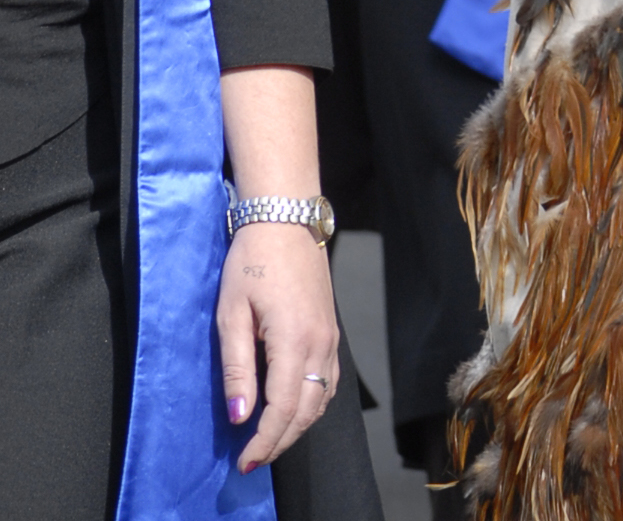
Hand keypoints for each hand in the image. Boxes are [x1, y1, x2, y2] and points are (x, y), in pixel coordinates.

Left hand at [218, 219, 337, 466]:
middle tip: (253, 459)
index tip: (244, 462)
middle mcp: (320, 342)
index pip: (283, 408)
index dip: (265, 441)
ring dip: (298, 426)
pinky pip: (329, 380)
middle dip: (280, 441)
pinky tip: (293, 408)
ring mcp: (331, 337)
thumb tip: (239, 416)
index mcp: (294, 339)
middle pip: (307, 410)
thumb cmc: (252, 261)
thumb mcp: (231, 313)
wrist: (285, 219)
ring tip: (269, 440)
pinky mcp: (331, 330)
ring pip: (322, 398)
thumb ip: (237, 368)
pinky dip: (313, 404)